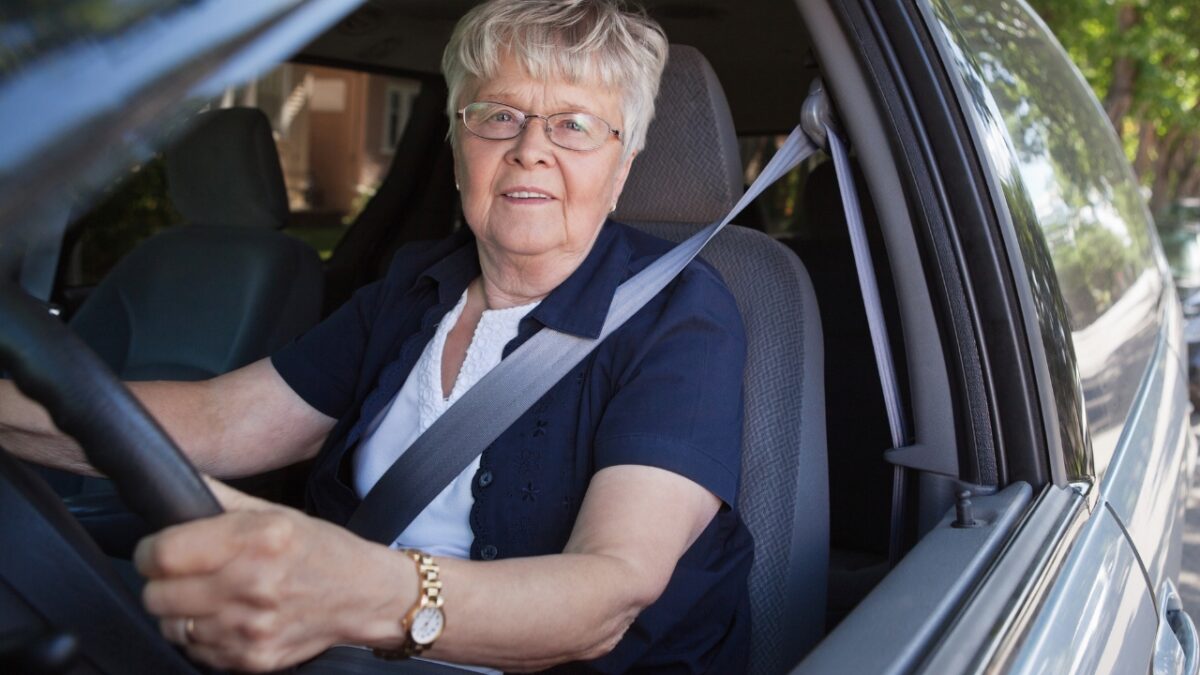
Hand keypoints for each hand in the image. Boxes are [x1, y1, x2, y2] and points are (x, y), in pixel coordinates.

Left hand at [134, 478, 411, 671]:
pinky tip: (225, 618)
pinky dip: (202, 636)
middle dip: (162, 583)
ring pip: (171, 626)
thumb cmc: (319, 550)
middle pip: (158, 595)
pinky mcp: (252, 659)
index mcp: (258, 539)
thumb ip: (220, 500)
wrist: (363, 596)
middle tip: (183, 574)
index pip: (164, 554)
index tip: (154, 551)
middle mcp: (253, 585)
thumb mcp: (276, 512)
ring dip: (180, 612)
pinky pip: (195, 651)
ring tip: (207, 596)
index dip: (148, 552)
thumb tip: (174, 483)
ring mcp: (251, 628)